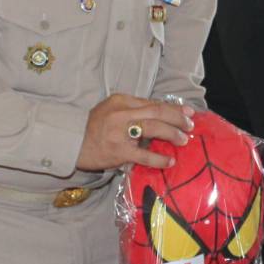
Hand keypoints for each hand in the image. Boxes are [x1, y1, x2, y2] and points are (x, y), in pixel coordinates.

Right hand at [75, 94, 195, 171]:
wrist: (73, 143)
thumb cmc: (94, 127)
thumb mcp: (111, 110)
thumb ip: (133, 110)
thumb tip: (160, 115)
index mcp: (121, 101)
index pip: (153, 103)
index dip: (173, 108)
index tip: (188, 112)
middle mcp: (122, 113)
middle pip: (157, 112)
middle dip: (177, 118)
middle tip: (190, 125)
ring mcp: (120, 132)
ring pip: (153, 128)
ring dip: (172, 133)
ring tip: (183, 140)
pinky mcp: (119, 151)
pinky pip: (144, 155)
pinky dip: (159, 159)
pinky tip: (169, 162)